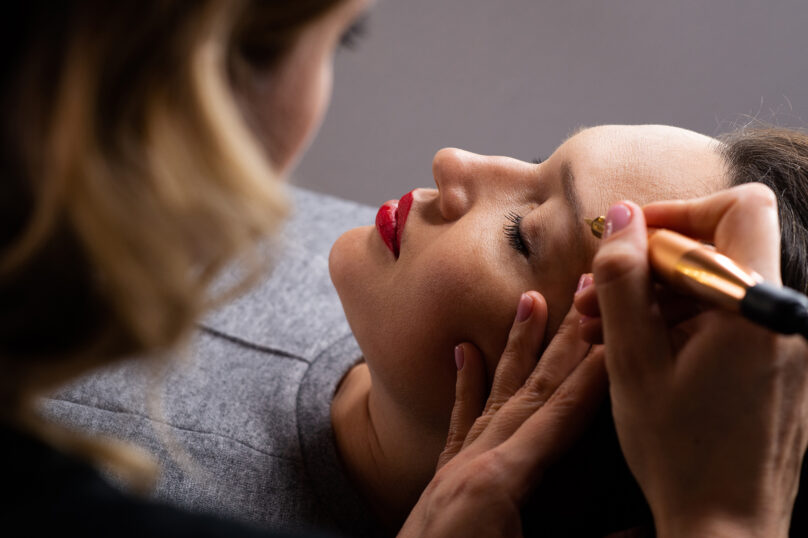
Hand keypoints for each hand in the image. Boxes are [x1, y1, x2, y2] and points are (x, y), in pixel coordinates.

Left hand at [399, 292, 606, 537]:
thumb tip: (652, 528)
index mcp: (501, 481)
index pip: (561, 413)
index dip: (596, 373)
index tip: (617, 329)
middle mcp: (475, 462)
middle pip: (532, 388)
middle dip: (563, 339)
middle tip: (583, 288)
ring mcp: (454, 467)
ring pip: (495, 394)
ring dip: (518, 346)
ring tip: (531, 300)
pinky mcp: (441, 479)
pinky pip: (457, 421)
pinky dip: (466, 383)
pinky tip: (463, 351)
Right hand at [575, 184, 807, 537]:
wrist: (724, 524)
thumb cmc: (679, 450)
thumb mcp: (632, 361)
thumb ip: (624, 281)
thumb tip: (621, 217)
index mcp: (755, 307)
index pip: (740, 208)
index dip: (681, 212)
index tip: (632, 239)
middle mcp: (780, 316)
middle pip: (721, 247)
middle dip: (651, 263)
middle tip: (596, 294)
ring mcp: (781, 343)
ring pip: (715, 286)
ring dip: (654, 296)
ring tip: (598, 327)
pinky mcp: (773, 365)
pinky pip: (724, 319)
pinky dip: (677, 323)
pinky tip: (630, 347)